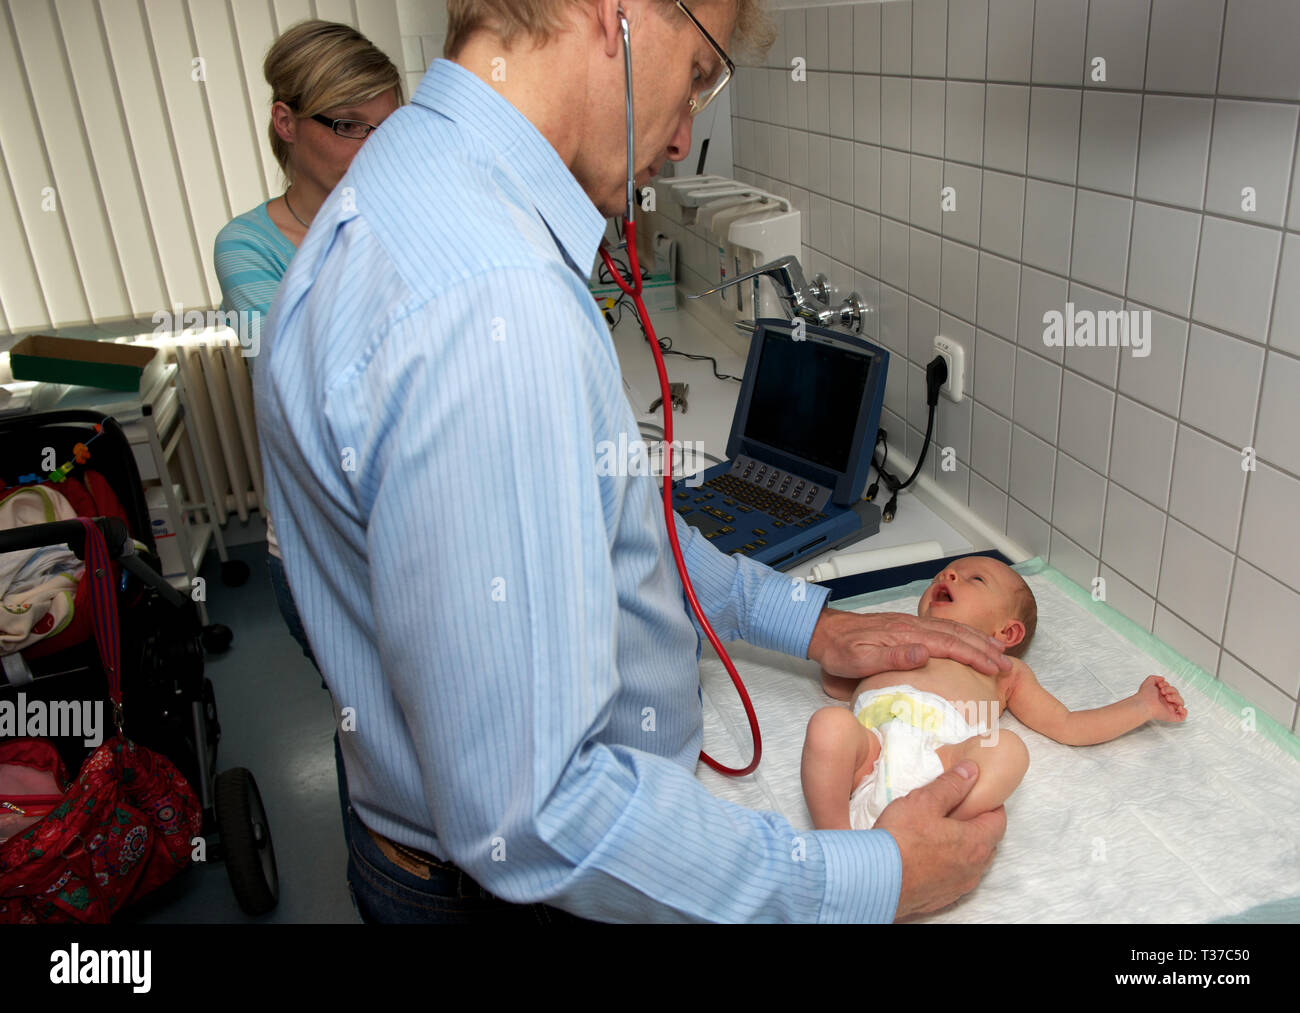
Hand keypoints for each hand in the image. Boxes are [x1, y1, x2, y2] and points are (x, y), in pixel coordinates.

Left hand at [807, 608, 1011, 679]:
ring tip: (999, 651)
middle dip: (984, 649)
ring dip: (977, 640)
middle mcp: (912, 627)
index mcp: (905, 636)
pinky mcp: (907, 629)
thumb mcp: (859, 659)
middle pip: (956, 636)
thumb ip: (892, 657)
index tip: (995, 668)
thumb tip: (925, 653)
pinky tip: (968, 641)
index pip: (949, 645)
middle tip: (1007, 665)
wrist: (825, 632)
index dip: (974, 656)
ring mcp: (910, 626)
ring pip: (952, 630)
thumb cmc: (840, 650)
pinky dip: (961, 635)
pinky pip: (942, 630)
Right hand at [875, 761, 1005, 919]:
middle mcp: (973, 869)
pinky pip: (953, 877)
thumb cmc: (900, 840)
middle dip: (977, 825)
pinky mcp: (940, 899)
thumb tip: (971, 771)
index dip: (990, 804)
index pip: (998, 820)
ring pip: (970, 862)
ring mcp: (957, 887)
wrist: (875, 880)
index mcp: (976, 843)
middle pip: (987, 842)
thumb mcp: (924, 801)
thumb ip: (950, 785)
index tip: (977, 794)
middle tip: (958, 810)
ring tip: (939, 832)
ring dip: (962, 847)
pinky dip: (947, 864)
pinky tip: (926, 855)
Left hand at [1138, 675, 1186, 721]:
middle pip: (1177, 695)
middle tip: (1163, 691)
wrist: (1143, 703)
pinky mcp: (1171, 716)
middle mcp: (1166, 702)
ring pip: (1181, 703)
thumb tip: (1162, 679)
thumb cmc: (1145, 694)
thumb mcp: (1149, 682)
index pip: (1172, 690)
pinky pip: (1182, 717)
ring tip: (1167, 697)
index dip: (1168, 686)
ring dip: (1176, 698)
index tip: (1160, 685)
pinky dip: (1184, 712)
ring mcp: (1169, 709)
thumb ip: (1155, 678)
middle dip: (1172, 690)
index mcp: (1162, 696)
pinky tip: (1179, 707)